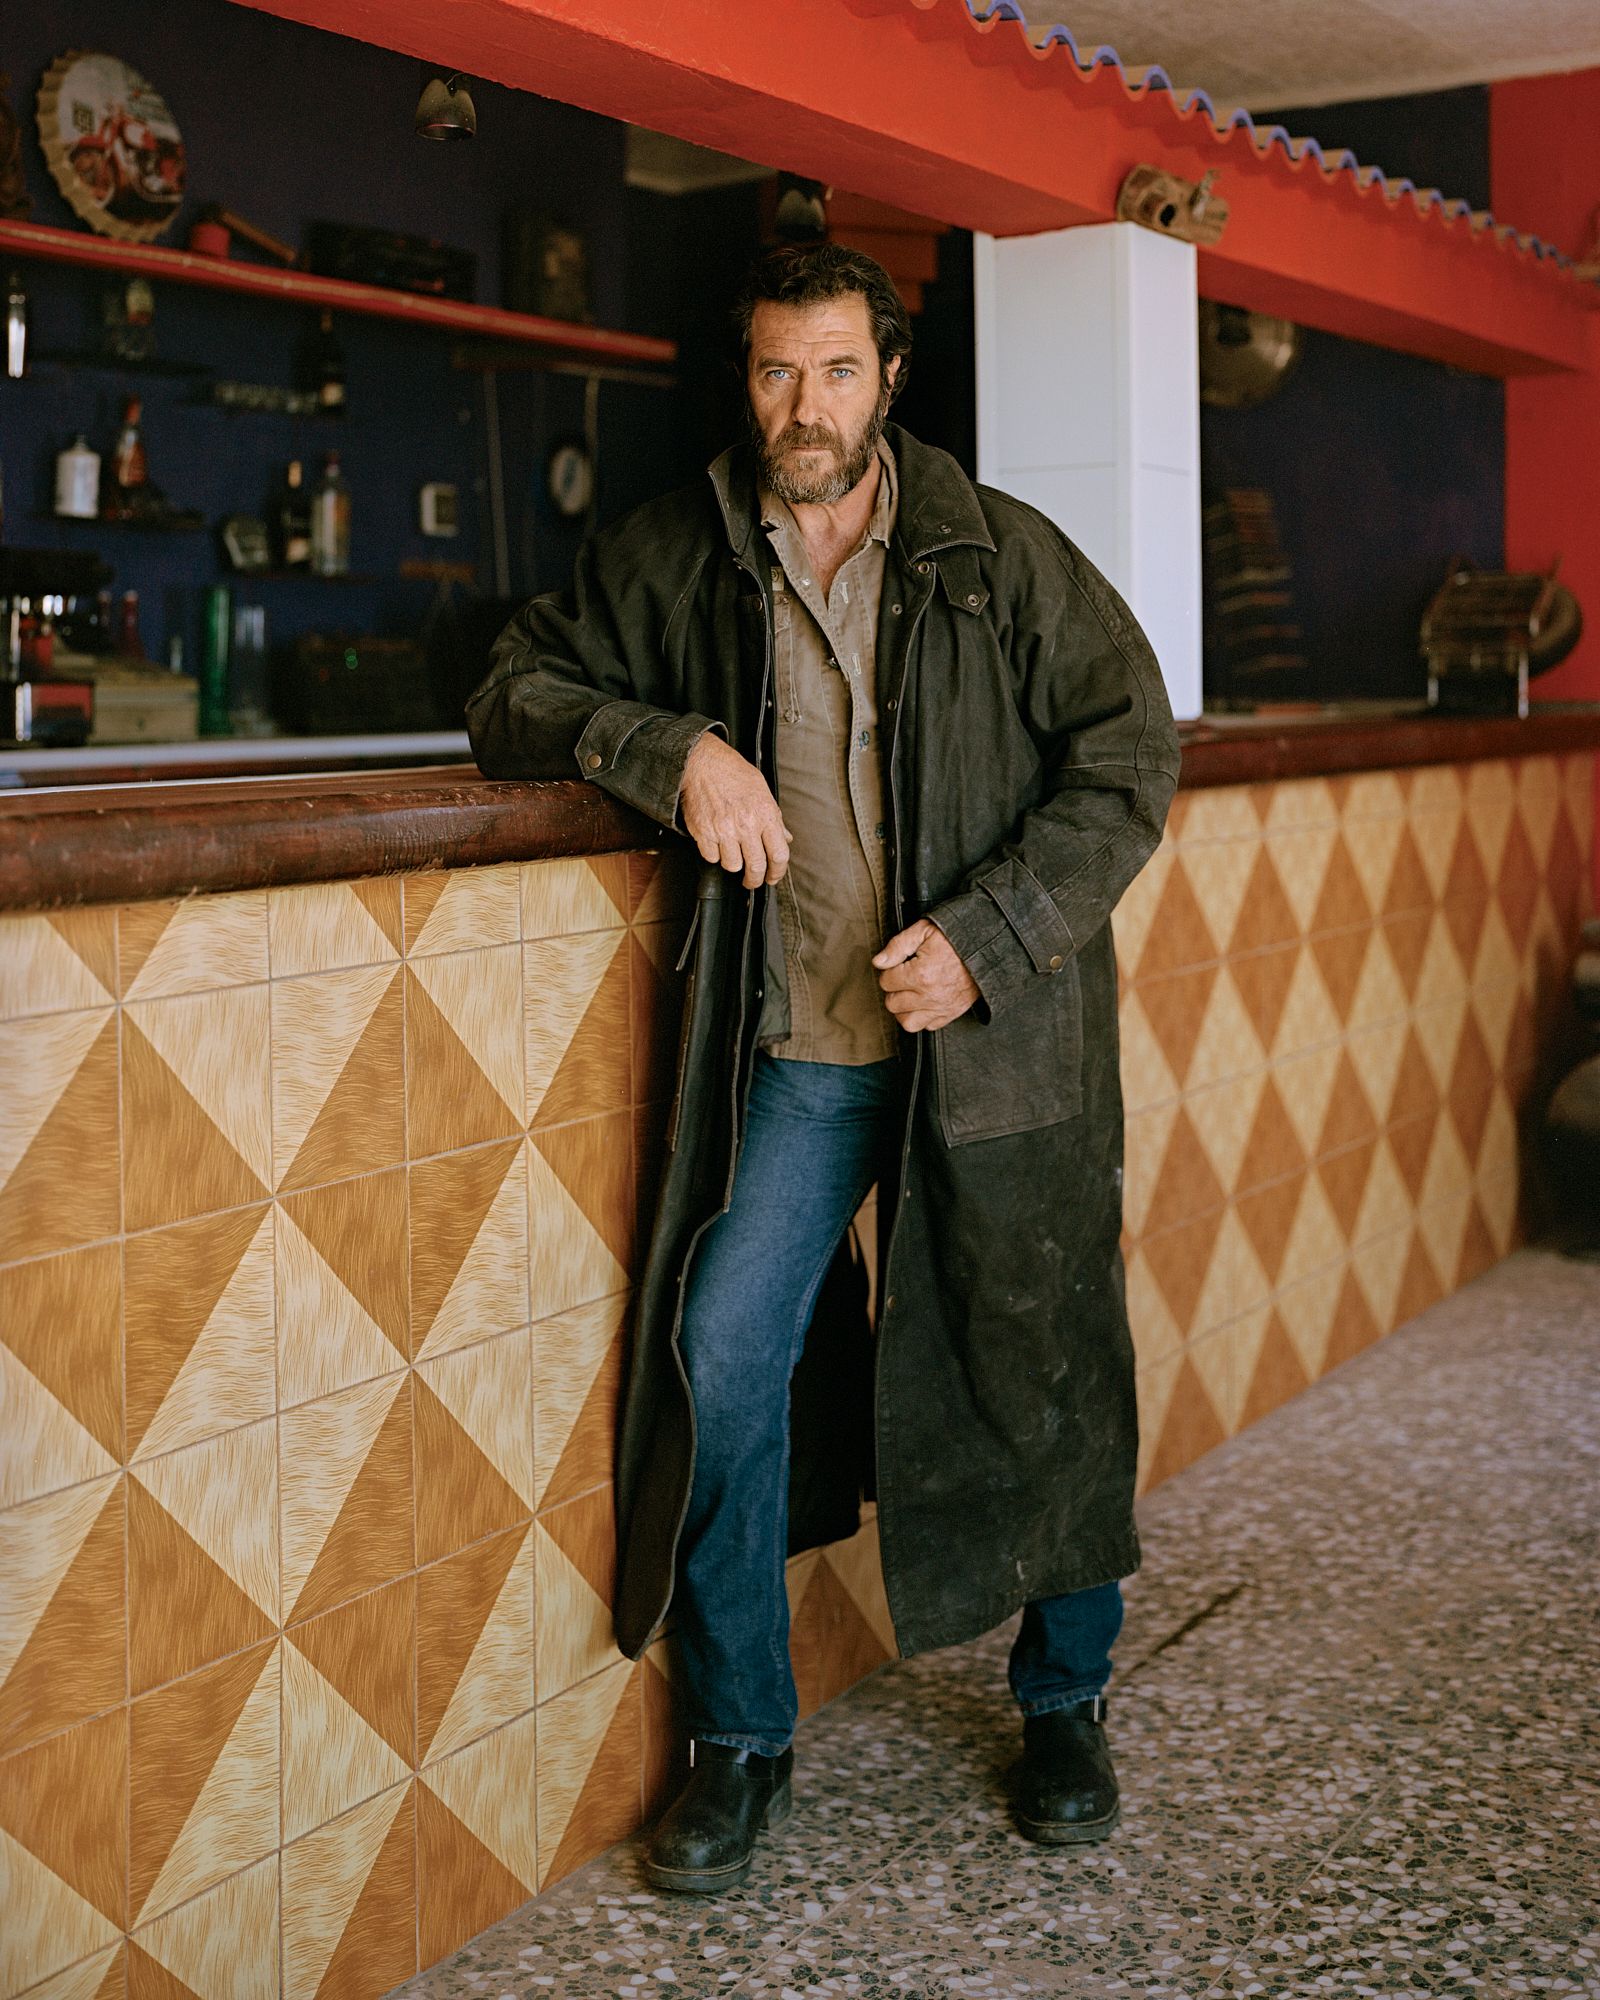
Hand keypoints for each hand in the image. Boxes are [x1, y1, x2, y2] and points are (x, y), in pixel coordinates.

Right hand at [679, 734, 792, 887]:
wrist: (702, 763)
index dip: (778, 872)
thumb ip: (775, 818)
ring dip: (733, 863)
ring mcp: (724, 830)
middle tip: (752, 881)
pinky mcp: (704, 833)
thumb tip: (785, 838)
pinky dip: (714, 854)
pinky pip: (711, 857)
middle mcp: (746, 824)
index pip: (779, 855)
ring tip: (732, 853)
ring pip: (732, 865)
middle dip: (755, 880)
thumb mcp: (762, 791)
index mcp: (765, 814)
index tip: (773, 877)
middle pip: (756, 867)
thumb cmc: (732, 772)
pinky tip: (716, 843)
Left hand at [873, 919, 979, 1033]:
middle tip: (903, 978)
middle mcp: (930, 995)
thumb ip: (898, 945)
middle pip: (893, 1004)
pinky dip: (923, 1017)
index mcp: (920, 974)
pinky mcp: (951, 1013)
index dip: (889, 970)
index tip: (899, 964)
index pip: (886, 981)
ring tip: (909, 994)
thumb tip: (879, 961)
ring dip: (904, 1009)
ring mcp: (941, 1007)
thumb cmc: (956, 938)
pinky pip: (928, 1026)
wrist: (986, 948)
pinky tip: (924, 1002)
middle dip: (894, 990)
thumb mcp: (925, 930)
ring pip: (907, 1022)